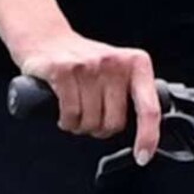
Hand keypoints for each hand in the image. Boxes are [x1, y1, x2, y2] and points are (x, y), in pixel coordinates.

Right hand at [17, 31, 159, 160]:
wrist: (45, 37)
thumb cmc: (82, 59)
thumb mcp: (116, 70)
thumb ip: (131, 93)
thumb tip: (143, 132)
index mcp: (136, 63)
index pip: (148, 108)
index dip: (148, 137)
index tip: (142, 156)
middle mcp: (114, 62)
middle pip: (114, 123)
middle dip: (100, 130)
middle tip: (91, 120)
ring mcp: (88, 65)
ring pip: (91, 122)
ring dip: (80, 127)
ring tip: (75, 115)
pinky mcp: (62, 71)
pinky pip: (70, 115)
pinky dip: (66, 123)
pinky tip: (64, 116)